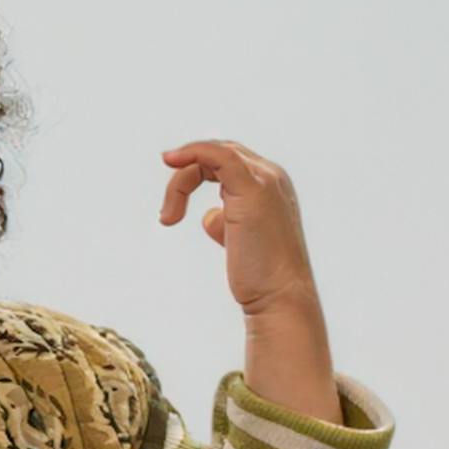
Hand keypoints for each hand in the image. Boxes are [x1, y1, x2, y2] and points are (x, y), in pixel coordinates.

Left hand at [158, 140, 318, 316]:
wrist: (280, 296)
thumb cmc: (260, 276)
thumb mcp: (238, 241)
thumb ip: (226, 223)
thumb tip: (209, 217)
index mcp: (270, 184)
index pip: (227, 160)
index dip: (196, 168)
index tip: (172, 194)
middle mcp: (271, 176)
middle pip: (218, 154)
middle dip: (185, 176)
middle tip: (168, 213)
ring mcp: (264, 180)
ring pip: (213, 155)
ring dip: (181, 183)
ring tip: (169, 217)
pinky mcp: (252, 190)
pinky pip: (219, 156)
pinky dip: (192, 153)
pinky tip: (171, 162)